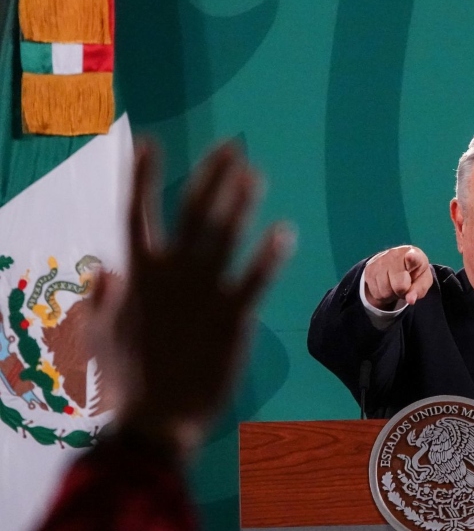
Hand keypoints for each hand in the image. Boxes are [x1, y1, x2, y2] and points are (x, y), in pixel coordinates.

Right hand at [90, 141, 294, 456]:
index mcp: (137, 273)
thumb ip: (103, 299)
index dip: (142, 176)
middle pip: (192, 211)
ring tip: (255, 174)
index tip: (150, 143)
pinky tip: (284, 231)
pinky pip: (256, 278)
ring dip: (240, 201)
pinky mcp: (234, 316)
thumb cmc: (128, 379)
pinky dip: (269, 254)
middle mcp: (170, 274)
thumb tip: (105, 271)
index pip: (136, 211)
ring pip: (224, 235)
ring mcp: (203, 292)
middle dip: (211, 176)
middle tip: (231, 147)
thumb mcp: (100, 334)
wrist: (157, 419)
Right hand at [362, 245, 431, 308]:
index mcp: (414, 255)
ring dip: (391, 294)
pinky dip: (382, 295)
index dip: (411, 258)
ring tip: (395, 285)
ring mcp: (380, 261)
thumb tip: (410, 300)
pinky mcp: (369, 269)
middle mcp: (395, 255)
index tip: (410, 256)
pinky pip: (375, 293)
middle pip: (399, 286)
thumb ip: (419, 290)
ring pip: (385, 292)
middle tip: (405, 286)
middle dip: (402, 291)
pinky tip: (386, 285)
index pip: (413, 257)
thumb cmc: (414, 273)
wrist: (397, 263)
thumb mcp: (423, 280)